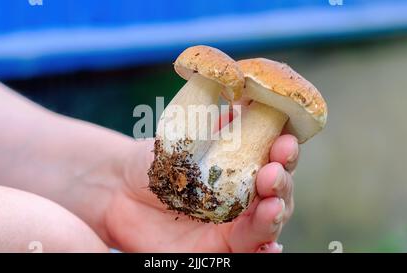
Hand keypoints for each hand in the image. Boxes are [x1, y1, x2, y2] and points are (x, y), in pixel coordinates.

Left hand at [105, 134, 298, 252]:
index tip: (284, 141)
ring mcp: (233, 226)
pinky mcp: (218, 250)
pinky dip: (263, 252)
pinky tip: (271, 247)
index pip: (275, 161)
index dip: (284, 152)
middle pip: (277, 194)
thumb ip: (216, 123)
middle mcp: (244, 196)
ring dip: (274, 215)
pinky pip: (246, 253)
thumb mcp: (186, 137)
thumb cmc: (157, 161)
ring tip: (270, 204)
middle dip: (281, 183)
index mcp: (243, 168)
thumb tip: (243, 99)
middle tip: (272, 172)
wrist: (121, 190)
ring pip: (265, 224)